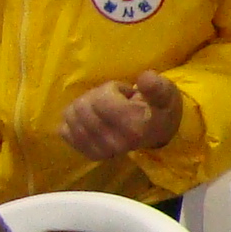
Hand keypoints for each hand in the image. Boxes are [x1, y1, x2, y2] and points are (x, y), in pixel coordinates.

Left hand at [58, 71, 185, 160]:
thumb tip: (144, 77)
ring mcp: (100, 151)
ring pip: (70, 117)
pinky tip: (88, 119)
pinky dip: (72, 120)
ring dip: (82, 106)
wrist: (159, 133)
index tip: (126, 94)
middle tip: (112, 100)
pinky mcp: (89, 153)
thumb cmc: (159, 109)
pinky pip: (64, 131)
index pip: (100, 100)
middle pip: (82, 107)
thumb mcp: (166, 93)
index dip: (111, 89)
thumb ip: (156, 86)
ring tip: (101, 109)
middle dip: (95, 96)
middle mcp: (115, 143)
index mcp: (134, 127)